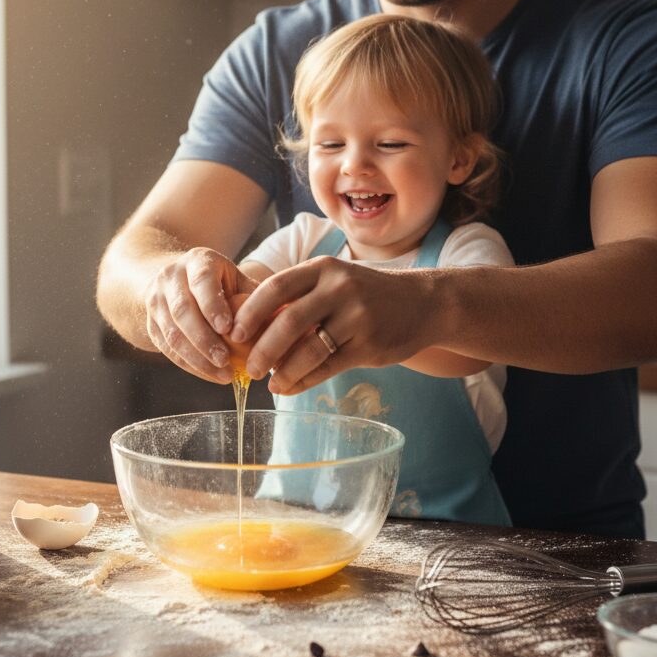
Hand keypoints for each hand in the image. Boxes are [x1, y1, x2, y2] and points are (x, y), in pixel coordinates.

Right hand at [144, 247, 257, 383]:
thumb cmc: (216, 281)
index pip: (201, 281)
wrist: (172, 279)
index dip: (213, 305)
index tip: (228, 328)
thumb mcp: (233, 276)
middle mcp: (170, 277)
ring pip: (172, 334)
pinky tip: (211, 374)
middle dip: (204, 339)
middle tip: (226, 361)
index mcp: (196, 261)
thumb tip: (282, 316)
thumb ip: (253, 294)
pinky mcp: (150, 324)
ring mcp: (156, 301)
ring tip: (223, 375)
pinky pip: (167, 349)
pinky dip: (190, 365)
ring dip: (197, 358)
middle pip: (182, 311)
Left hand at [231, 257, 433, 393]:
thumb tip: (253, 327)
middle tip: (249, 368)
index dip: (250, 312)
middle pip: (288, 321)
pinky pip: (328, 367)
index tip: (234, 334)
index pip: (276, 287)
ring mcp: (357, 317)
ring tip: (270, 383)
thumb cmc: (367, 294)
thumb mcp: (334, 282)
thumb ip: (300, 298)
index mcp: (323, 269)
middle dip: (262, 349)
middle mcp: (340, 288)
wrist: (422, 303)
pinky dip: (304, 381)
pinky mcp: (370, 345)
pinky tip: (290, 387)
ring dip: (283, 371)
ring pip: (308, 350)